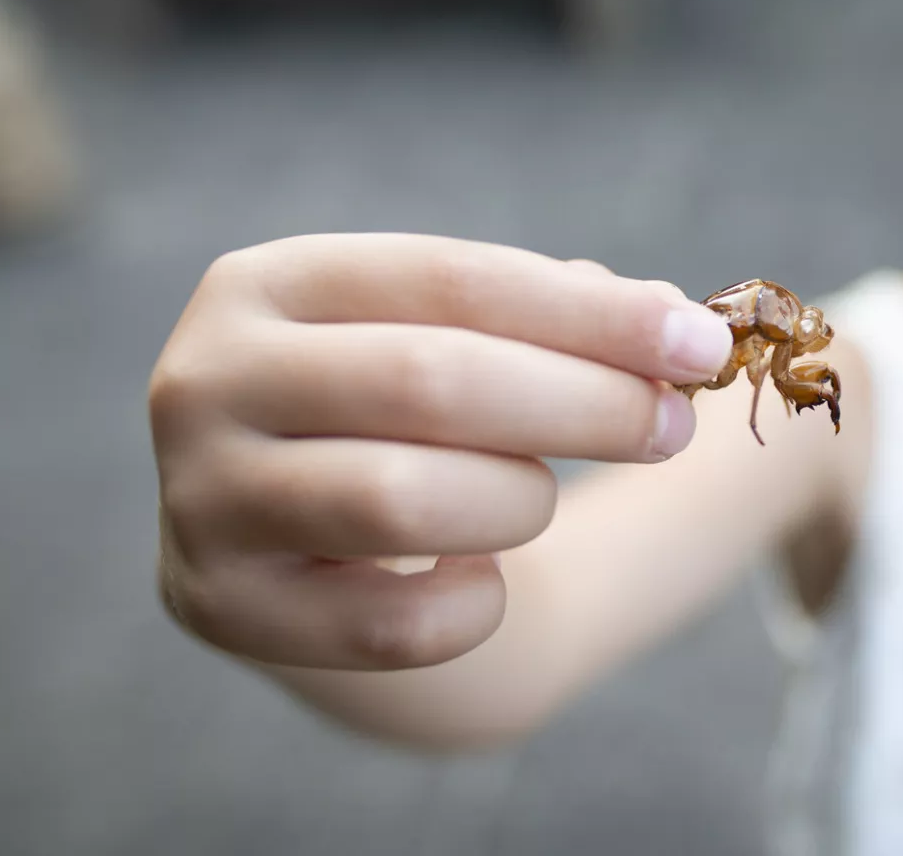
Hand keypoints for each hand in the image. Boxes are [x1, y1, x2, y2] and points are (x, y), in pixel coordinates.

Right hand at [148, 233, 733, 672]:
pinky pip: (394, 624)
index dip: (592, 315)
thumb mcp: (475, 343)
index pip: (454, 278)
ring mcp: (198, 499)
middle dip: (584, 404)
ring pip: (404, 499)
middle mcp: (205, 380)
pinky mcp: (218, 610)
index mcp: (270, 282)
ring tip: (535, 497)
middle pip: (430, 380)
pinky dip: (473, 603)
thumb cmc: (413, 418)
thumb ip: (570, 322)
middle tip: (673, 428)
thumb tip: (674, 325)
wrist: (317, 554)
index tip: (704, 347)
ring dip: (518, 501)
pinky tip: (480, 575)